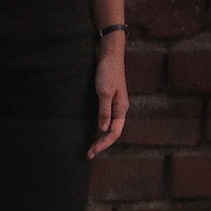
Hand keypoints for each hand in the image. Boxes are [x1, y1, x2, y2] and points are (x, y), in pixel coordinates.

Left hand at [87, 41, 128, 158]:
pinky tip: (93, 132)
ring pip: (108, 127)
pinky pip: (104, 119)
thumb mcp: (104, 93)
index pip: (114, 133)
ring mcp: (114, 105)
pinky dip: (99, 128)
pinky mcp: (108, 100)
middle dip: (101, 144)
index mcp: (121, 109)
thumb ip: (104, 111)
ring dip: (99, 138)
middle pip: (111, 132)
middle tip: (89, 154)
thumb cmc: (108, 72)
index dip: (104, 144)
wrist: (109, 55)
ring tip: (91, 148)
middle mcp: (119, 109)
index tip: (93, 151)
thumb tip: (102, 129)